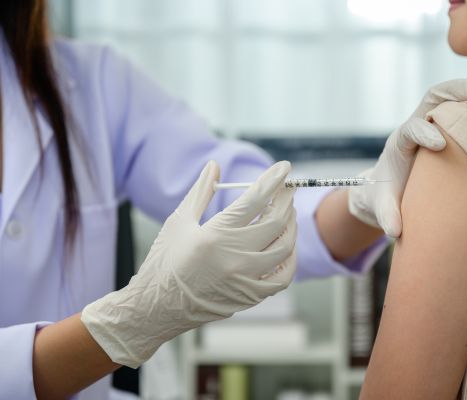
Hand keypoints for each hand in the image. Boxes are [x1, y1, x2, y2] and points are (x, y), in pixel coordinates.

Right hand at [81, 160, 296, 367]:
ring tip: (287, 213)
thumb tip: (215, 165)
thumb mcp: (178, 222)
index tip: (285, 168)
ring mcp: (246, 279)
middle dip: (285, 200)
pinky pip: (283, 276)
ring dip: (291, 225)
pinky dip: (289, 258)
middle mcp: (234, 257)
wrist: (156, 308)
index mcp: (215, 235)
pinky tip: (286, 246)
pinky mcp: (251, 296)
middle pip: (275, 221)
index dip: (273, 180)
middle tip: (287, 189)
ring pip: (284, 247)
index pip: (255, 200)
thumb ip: (201, 192)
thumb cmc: (164, 262)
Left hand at [348, 63, 466, 236]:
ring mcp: (433, 119)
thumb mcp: (380, 206)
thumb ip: (386, 215)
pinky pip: (466, 101)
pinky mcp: (449, 121)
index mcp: (399, 144)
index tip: (438, 144)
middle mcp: (416, 124)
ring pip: (450, 94)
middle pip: (430, 100)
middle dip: (452, 94)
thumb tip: (394, 230)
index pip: (409, 131)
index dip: (422, 133)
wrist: (386, 183)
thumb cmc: (384, 194)